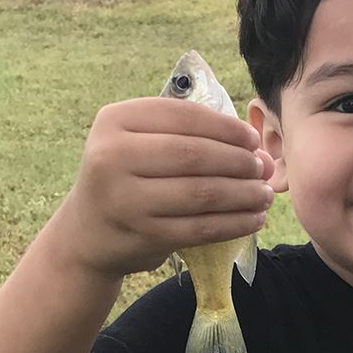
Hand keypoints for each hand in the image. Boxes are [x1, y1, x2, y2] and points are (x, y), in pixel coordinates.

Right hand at [53, 97, 275, 278]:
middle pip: (194, 155)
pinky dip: (234, 223)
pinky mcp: (144, 235)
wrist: (88, 231)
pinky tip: (254, 219)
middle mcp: (113, 155)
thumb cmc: (126, 178)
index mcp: (115, 120)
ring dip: (243, 194)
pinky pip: (201, 228)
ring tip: (264, 194)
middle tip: (263, 169)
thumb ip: (185, 134)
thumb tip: (255, 145)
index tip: (252, 140)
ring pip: (202, 193)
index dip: (226, 128)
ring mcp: (126, 199)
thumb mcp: (138, 141)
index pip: (184, 117)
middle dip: (239, 162)